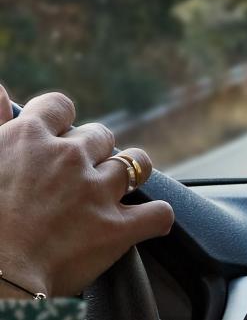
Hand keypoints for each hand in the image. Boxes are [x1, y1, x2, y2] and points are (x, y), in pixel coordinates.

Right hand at [0, 84, 173, 297]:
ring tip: (116, 190)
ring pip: (136, 164)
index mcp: (30, 138)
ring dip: (130, 174)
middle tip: (77, 177)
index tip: (58, 137)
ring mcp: (97, 192)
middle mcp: (69, 157)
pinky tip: (147, 222)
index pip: (61, 106)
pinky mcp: (117, 228)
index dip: (62, 122)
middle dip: (93, 153)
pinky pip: (158, 213)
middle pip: (100, 136)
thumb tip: (1, 90)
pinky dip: (157, 217)